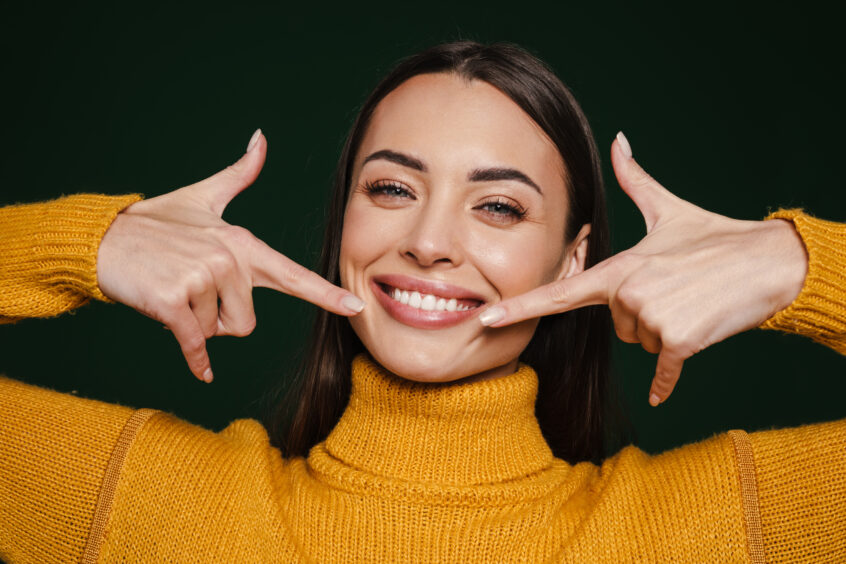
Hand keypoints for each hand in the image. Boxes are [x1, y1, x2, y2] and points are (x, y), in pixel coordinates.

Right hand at [96, 130, 364, 382]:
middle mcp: (228, 259)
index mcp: (243, 243)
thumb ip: (238, 175)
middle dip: (220, 320)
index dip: (326, 294)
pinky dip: (196, 359)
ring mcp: (202, 278)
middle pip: (247, 323)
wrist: (105, 240)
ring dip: (196, 324)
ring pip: (218, 332)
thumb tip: (261, 139)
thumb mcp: (202, 198)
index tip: (355, 308)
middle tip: (193, 292)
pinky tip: (201, 369)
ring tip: (175, 292)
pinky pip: (197, 345)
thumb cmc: (156, 225)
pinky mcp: (175, 300)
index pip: (292, 274)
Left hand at [480, 132, 807, 405]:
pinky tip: (665, 389)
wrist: (767, 263)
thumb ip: (635, 181)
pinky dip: (667, 378)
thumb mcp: (669, 210)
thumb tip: (619, 140)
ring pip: (640, 342)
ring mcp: (652, 318)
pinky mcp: (679, 340)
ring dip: (661, 331)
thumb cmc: (715, 239)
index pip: (559, 293)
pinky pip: (663, 370)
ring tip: (687, 303)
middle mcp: (627, 293)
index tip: (486, 320)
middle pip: (616, 326)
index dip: (519, 308)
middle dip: (641, 314)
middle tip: (674, 290)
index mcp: (618, 268)